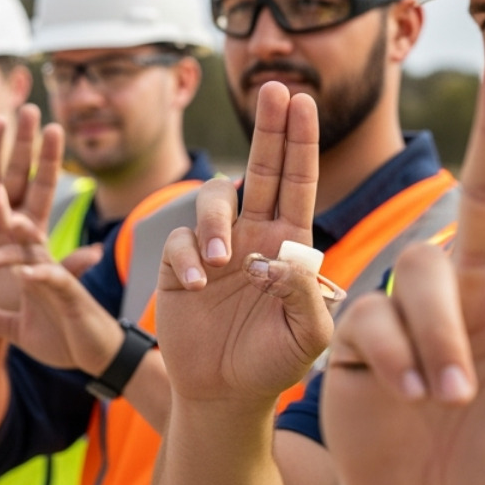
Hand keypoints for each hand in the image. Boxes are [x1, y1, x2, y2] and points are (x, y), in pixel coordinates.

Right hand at [0, 104, 65, 311]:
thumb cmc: (16, 296)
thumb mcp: (43, 283)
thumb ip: (66, 269)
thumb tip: (98, 252)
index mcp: (30, 222)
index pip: (43, 184)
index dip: (49, 158)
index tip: (56, 127)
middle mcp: (6, 212)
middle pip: (16, 170)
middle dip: (23, 140)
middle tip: (29, 109)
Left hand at [0, 223, 122, 373]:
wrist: (97, 356)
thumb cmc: (60, 338)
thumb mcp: (16, 330)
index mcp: (30, 275)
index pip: (11, 243)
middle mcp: (44, 271)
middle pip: (25, 238)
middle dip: (9, 215)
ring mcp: (59, 281)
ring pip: (37, 254)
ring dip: (18, 246)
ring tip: (0, 236)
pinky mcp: (74, 295)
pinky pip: (56, 280)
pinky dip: (41, 275)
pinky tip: (25, 274)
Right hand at [152, 82, 330, 405]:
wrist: (225, 396)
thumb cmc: (273, 364)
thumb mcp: (307, 335)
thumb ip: (306, 295)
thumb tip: (283, 258)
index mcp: (290, 244)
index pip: (298, 182)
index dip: (300, 141)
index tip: (303, 100)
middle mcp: (253, 236)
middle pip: (260, 169)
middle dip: (269, 129)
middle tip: (274, 88)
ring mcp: (215, 248)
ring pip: (213, 200)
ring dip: (216, 219)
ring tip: (222, 259)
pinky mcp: (180, 267)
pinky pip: (178, 241)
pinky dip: (188, 257)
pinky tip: (201, 286)